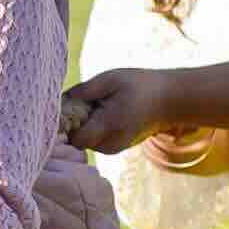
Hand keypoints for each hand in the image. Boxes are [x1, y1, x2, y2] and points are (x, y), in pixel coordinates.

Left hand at [57, 63, 221, 155]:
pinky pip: (94, 141)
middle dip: (75, 123)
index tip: (70, 107)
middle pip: (77, 141)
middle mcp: (110, 144)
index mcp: (109, 126)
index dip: (67, 124)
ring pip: (84, 142)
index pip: (74, 138)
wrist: (168, 100)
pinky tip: (104, 114)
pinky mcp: (115, 148)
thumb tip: (59, 101)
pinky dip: (93, 129)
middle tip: (86, 103)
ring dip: (85, 126)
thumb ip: (84, 91)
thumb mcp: (110, 79)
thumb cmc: (139, 85)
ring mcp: (113, 149)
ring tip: (99, 107)